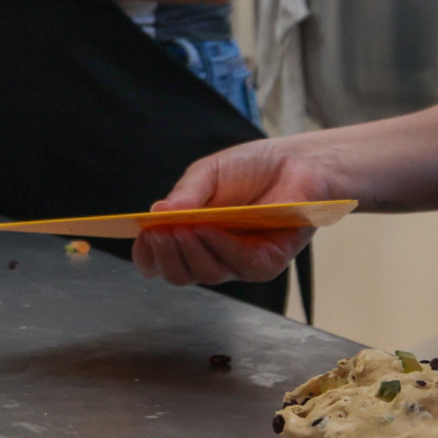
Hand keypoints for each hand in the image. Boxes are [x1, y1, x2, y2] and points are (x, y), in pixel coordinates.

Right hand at [132, 134, 347, 283]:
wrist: (295, 163)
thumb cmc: (250, 169)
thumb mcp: (208, 173)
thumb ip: (185, 194)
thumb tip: (156, 213)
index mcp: (190, 236)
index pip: (160, 260)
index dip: (147, 255)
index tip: (142, 237)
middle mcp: (211, 255)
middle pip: (179, 274)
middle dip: (166, 255)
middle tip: (160, 232)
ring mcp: (238, 263)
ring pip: (206, 273)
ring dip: (190, 250)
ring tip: (182, 227)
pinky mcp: (265, 263)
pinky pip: (239, 264)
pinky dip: (220, 247)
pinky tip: (210, 229)